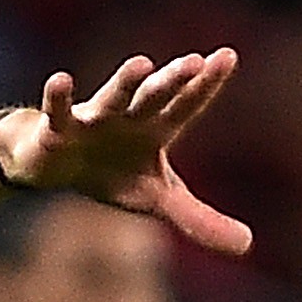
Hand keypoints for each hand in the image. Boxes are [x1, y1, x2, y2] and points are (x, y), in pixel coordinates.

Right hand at [5, 51, 248, 253]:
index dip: (206, 85)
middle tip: (193, 62)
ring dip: (125, 83)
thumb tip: (247, 245)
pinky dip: (58, 97)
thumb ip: (199, 219)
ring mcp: (93, 120)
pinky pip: (57, 111)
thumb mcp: (158, 199)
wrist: (54, 165)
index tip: (227, 56)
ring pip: (111, 98)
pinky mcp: (57, 129)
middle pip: (154, 97)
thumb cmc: (112, 172)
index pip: (186, 105)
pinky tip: (61, 79)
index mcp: (156, 128)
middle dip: (172, 82)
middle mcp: (129, 116)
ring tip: (142, 65)